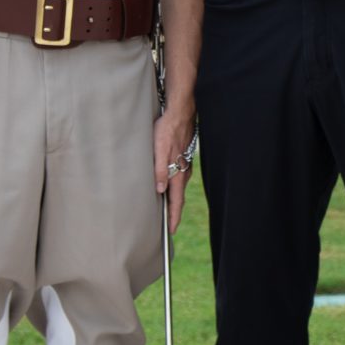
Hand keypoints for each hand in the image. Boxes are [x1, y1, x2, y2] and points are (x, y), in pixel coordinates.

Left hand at [153, 103, 197, 234]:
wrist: (180, 113)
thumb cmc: (166, 130)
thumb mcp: (159, 150)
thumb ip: (160, 170)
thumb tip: (159, 190)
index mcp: (177, 173)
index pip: (176, 201)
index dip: (173, 217)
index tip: (171, 231)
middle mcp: (183, 172)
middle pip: (179, 197)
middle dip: (174, 213)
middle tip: (169, 227)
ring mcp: (184, 165)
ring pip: (179, 188)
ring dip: (174, 200)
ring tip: (167, 210)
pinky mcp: (183, 158)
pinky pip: (179, 178)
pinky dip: (175, 188)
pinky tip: (169, 187)